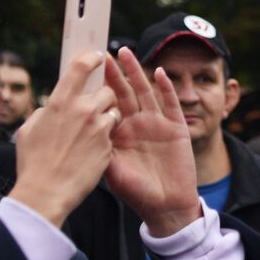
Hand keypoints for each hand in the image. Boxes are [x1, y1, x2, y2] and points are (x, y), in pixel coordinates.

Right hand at [7, 50, 117, 227]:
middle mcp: (83, 110)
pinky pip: (112, 134)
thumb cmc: (32, 163)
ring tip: (92, 133)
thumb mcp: (29, 131)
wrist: (45, 194)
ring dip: (106, 118)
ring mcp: (99, 128)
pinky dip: (105, 139)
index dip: (91, 58)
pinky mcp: (108, 146)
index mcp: (60, 102)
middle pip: (106, 90)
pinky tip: (92, 150)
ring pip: (113, 112)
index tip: (96, 56)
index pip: (81, 68)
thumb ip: (44, 113)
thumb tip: (51, 108)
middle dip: (103, 97)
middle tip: (93, 108)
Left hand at [103, 47, 202, 237]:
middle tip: (102, 54)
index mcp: (120, 134)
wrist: (166, 207)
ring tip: (126, 53)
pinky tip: (159, 72)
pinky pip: (171, 103)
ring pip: (145, 91)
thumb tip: (83, 130)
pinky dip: (166, 88)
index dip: (99, 88)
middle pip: (124, 92)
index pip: (107, 104)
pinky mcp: (176, 128)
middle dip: (114, 74)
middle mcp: (137, 124)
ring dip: (136, 72)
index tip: (86, 71)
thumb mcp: (111, 171)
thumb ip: (100, 149)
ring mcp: (157, 124)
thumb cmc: (136, 192)